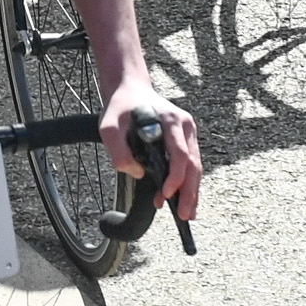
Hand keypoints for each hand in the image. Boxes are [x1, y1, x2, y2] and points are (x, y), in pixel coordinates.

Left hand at [102, 75, 205, 226]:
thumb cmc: (121, 107)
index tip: (166, 194)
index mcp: (171, 119)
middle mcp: (185, 125)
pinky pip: (191, 164)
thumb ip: (118, 151)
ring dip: (191, 191)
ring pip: (196, 166)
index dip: (175, 177)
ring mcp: (188, 132)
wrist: (131, 90)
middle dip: (189, 191)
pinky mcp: (186, 139)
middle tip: (184, 215)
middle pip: (193, 163)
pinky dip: (188, 183)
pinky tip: (184, 199)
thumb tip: (138, 173)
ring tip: (187, 213)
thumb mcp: (109, 126)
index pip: (180, 154)